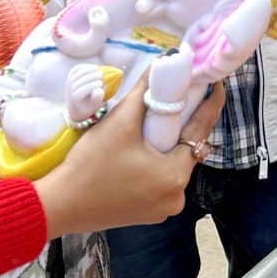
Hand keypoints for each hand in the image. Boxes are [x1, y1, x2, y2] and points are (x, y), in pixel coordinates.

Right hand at [33, 75, 225, 236]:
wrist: (61, 205)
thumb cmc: (91, 164)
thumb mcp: (120, 123)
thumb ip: (144, 92)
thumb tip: (163, 63)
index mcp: (176, 175)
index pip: (201, 130)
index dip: (210, 103)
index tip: (215, 83)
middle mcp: (177, 196)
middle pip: (187, 150)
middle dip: (183, 125)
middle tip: (178, 98)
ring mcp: (163, 209)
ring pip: (173, 167)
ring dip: (167, 146)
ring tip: (155, 123)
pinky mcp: (148, 214)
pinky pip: (160, 182)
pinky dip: (156, 165)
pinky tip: (143, 151)